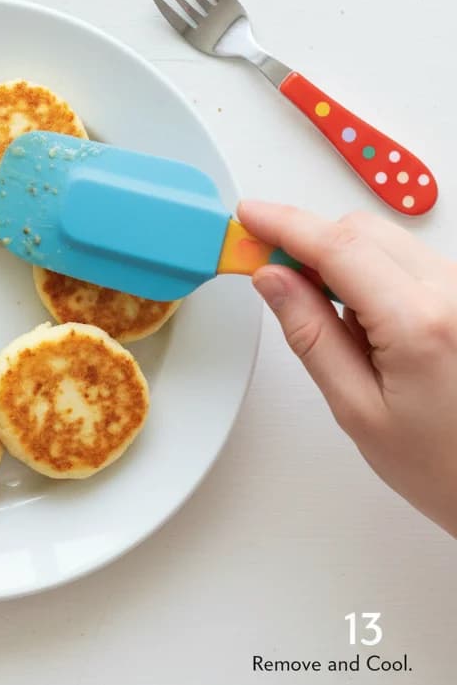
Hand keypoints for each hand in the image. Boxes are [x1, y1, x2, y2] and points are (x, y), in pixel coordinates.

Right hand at [239, 201, 456, 537]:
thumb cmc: (446, 468)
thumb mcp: (357, 409)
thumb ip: (310, 334)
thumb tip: (272, 279)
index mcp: (420, 323)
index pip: (337, 247)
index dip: (284, 224)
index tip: (249, 216)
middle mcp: (454, 294)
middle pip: (362, 231)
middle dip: (311, 243)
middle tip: (273, 276)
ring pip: (387, 243)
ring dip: (345, 263)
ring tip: (340, 327)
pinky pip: (410, 262)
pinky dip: (376, 276)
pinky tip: (371, 326)